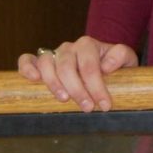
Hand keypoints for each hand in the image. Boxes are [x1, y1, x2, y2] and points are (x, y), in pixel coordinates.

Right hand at [17, 36, 137, 112]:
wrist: (103, 65)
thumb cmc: (114, 65)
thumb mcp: (126, 59)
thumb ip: (121, 56)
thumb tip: (106, 66)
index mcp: (88, 45)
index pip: (90, 66)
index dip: (96, 87)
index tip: (104, 105)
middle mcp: (69, 47)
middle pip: (67, 67)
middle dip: (77, 90)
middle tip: (87, 108)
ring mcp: (53, 54)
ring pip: (47, 64)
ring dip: (54, 83)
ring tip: (64, 100)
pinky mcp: (40, 61)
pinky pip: (28, 59)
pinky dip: (27, 68)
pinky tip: (33, 80)